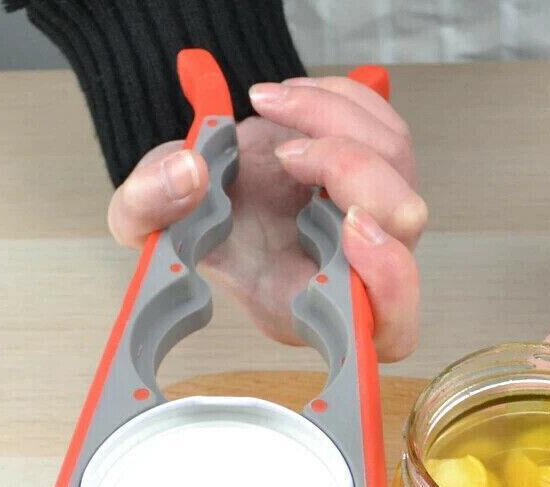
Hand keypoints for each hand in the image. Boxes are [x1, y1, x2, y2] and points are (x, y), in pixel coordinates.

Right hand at [107, 77, 426, 361]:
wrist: (222, 197)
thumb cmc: (205, 230)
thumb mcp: (152, 230)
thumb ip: (145, 209)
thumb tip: (190, 172)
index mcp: (320, 310)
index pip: (392, 323)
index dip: (388, 282)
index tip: (350, 227)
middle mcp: (363, 269)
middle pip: (404, 222)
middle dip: (347, 168)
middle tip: (283, 152)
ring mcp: (380, 217)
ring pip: (397, 162)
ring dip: (334, 120)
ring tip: (270, 104)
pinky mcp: (384, 171)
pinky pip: (387, 128)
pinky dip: (343, 101)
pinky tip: (296, 98)